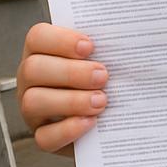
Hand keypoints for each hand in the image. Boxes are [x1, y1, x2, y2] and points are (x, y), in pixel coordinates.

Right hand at [17, 23, 109, 154]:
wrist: (113, 111)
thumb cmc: (107, 71)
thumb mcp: (106, 52)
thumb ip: (109, 40)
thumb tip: (135, 28)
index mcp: (43, 50)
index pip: (37, 37)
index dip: (60, 40)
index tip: (90, 46)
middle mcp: (31, 78)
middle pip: (32, 69)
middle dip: (70, 72)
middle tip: (102, 76)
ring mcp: (32, 109)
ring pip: (32, 102)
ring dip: (70, 101)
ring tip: (101, 101)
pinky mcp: (42, 135)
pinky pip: (43, 137)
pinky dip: (68, 130)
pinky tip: (91, 122)